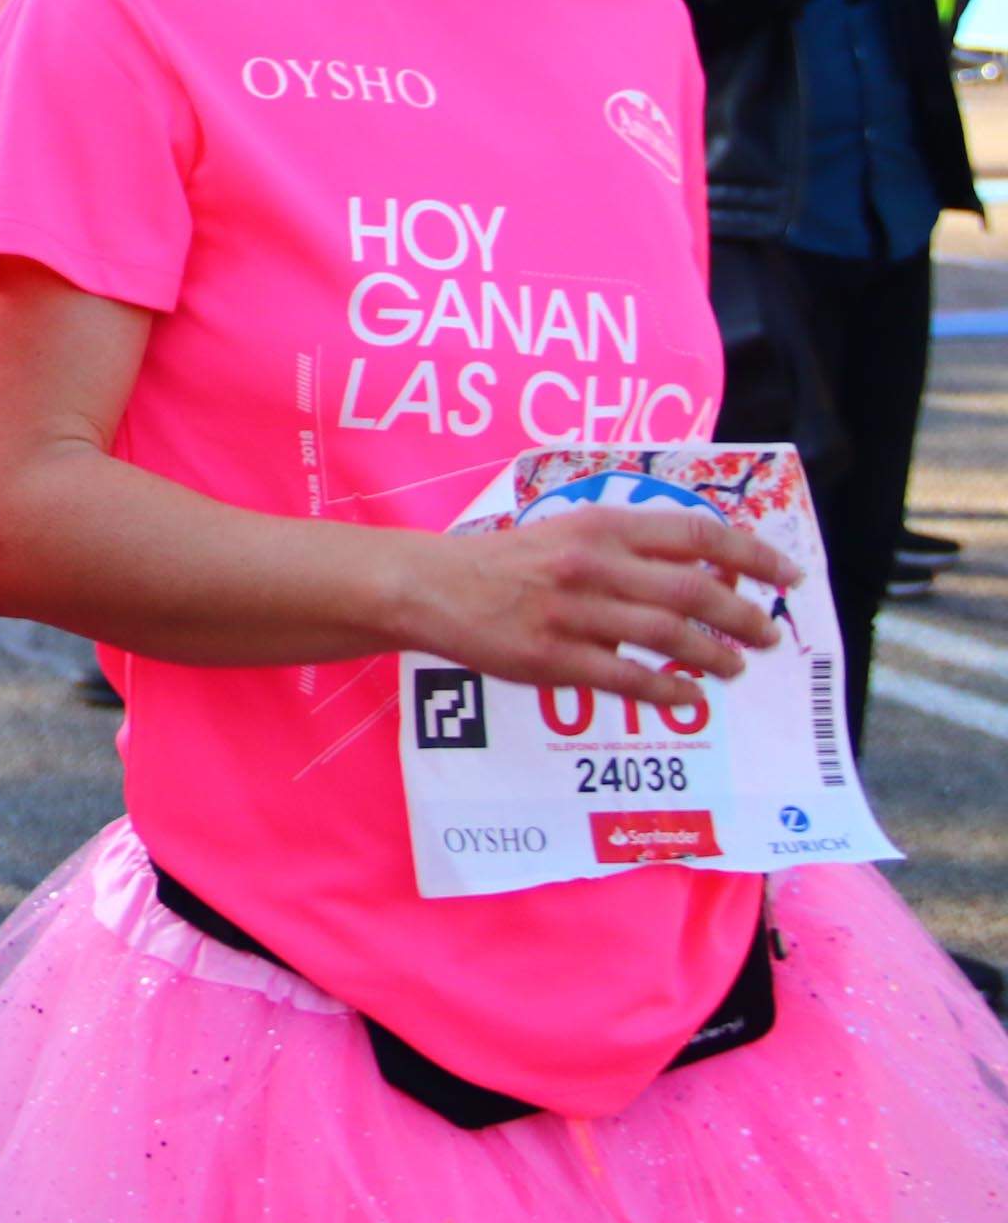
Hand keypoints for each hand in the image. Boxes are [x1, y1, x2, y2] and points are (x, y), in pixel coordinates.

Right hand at [392, 504, 791, 711]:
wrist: (435, 587)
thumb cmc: (510, 559)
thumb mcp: (571, 531)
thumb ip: (633, 546)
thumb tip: (709, 569)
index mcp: (602, 526)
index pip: (698, 534)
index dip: (753, 555)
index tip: (788, 576)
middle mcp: (593, 565)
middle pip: (695, 591)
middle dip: (745, 617)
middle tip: (768, 637)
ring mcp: (574, 613)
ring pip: (668, 638)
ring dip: (715, 656)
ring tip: (735, 668)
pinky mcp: (553, 658)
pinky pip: (627, 680)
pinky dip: (668, 691)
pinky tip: (688, 696)